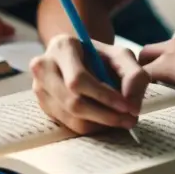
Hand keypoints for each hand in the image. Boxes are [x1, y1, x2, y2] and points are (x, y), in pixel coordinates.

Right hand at [30, 35, 149, 134]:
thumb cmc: (100, 56)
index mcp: (61, 47)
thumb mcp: (121, 56)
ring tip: (123, 121)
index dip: (104, 96)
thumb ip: (134, 75)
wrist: (80, 59)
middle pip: (73, 102)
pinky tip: (107, 121)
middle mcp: (44, 67)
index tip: (127, 106)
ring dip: (101, 124)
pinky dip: (93, 126)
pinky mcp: (44, 106)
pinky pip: (70, 125)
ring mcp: (40, 88)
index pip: (78, 79)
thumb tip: (133, 106)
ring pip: (72, 117)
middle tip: (130, 119)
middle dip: (105, 115)